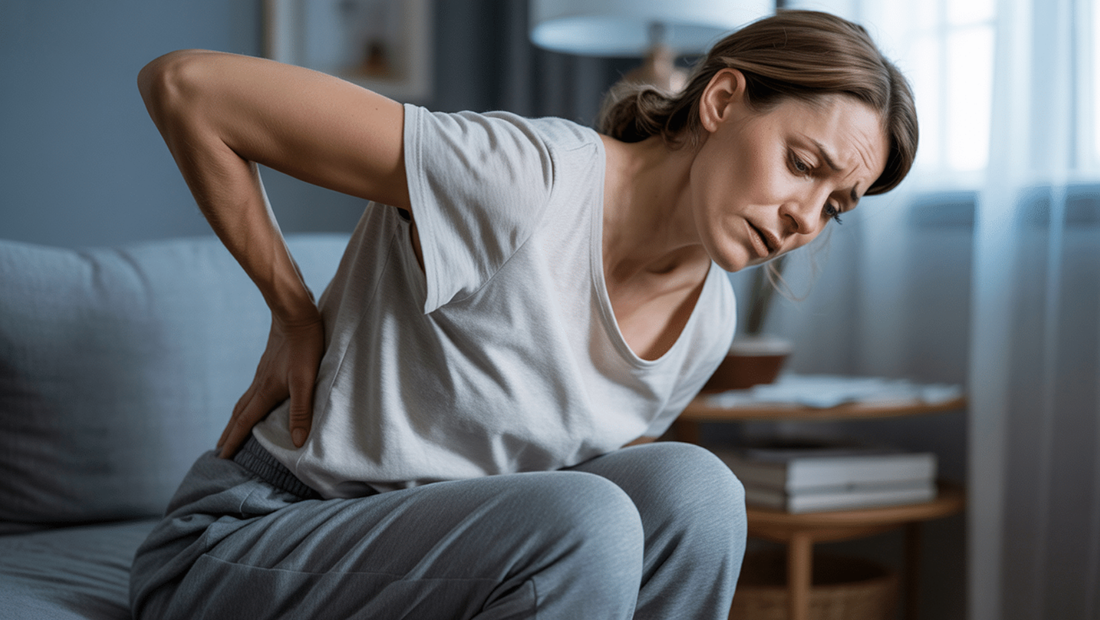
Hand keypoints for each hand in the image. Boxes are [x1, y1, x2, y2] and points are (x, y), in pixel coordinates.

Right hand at [217, 311, 323, 457]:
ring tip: (232, 430)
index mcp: (265, 392)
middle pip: (238, 414)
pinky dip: (247, 404)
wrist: (295, 314)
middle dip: (229, 433)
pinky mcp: (268, 365)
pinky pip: (252, 391)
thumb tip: (297, 441)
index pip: (244, 423)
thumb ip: (302, 410)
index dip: (234, 441)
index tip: (222, 457)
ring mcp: (262, 374)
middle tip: (219, 451)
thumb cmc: (303, 347)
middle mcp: (259, 385)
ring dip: (236, 419)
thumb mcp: (305, 381)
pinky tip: (255, 401)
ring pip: (244, 402)